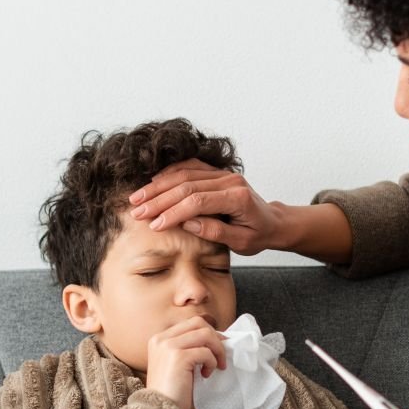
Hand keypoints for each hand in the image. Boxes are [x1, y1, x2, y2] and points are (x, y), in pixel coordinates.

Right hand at [127, 160, 280, 254]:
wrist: (272, 221)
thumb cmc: (258, 235)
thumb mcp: (241, 242)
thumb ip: (216, 232)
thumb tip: (187, 224)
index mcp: (238, 198)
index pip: (198, 202)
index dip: (174, 212)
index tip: (154, 225)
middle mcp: (230, 180)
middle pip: (187, 185)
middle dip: (159, 199)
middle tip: (137, 211)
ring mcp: (223, 173)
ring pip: (184, 173)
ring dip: (158, 185)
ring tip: (137, 198)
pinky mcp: (216, 171)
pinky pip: (189, 166)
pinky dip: (169, 173)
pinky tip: (152, 183)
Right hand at [145, 316, 226, 408]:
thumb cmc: (173, 393)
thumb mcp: (180, 365)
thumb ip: (191, 349)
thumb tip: (218, 338)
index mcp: (159, 340)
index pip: (190, 324)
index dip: (209, 334)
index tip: (217, 349)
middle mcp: (161, 339)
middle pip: (198, 323)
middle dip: (215, 338)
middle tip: (221, 356)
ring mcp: (168, 346)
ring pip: (205, 333)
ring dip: (217, 350)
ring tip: (216, 366)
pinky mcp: (177, 357)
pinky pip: (205, 352)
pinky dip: (211, 362)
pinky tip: (206, 376)